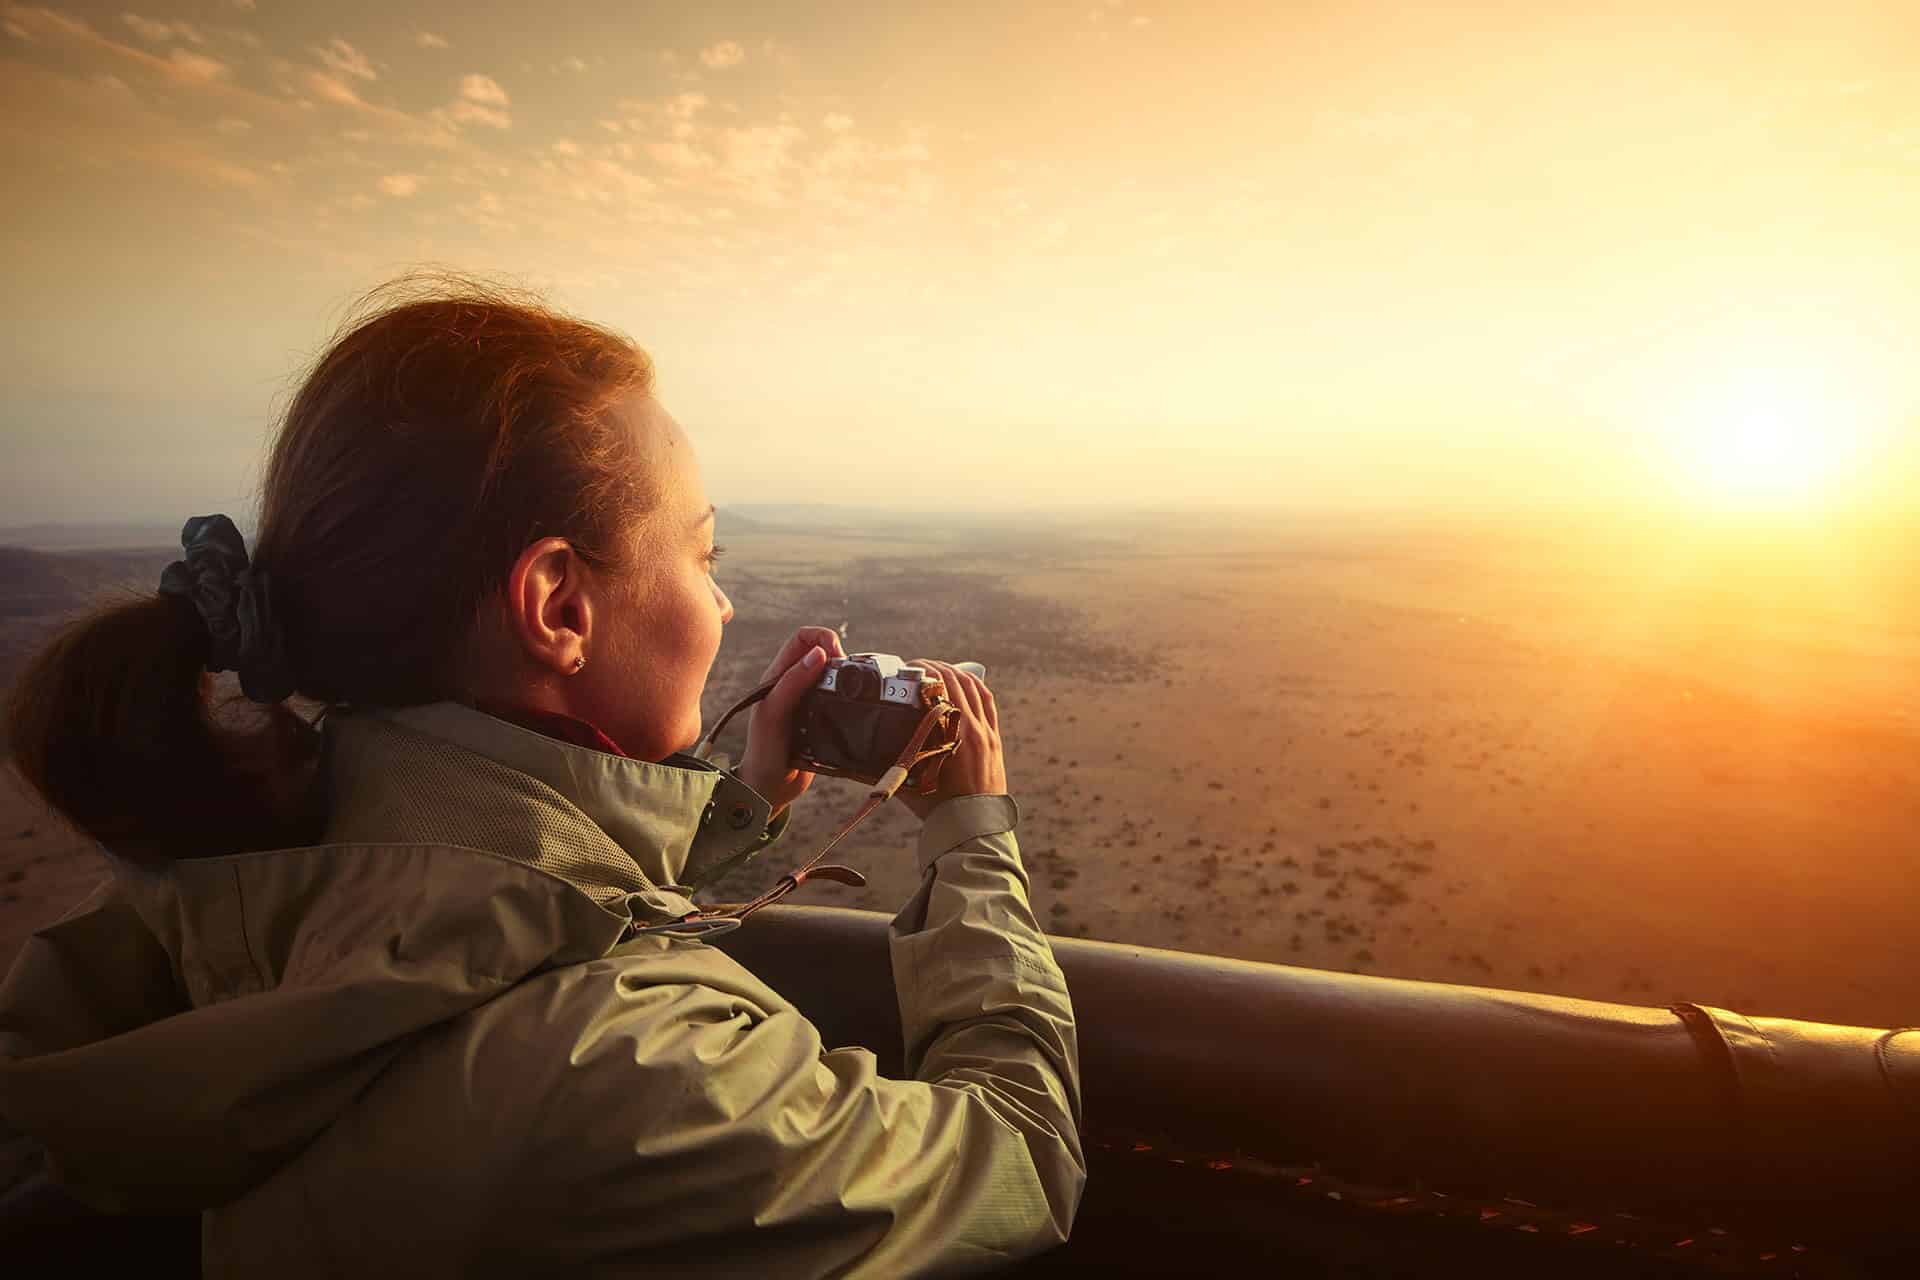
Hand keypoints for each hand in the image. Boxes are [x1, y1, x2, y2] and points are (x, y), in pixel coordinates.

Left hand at [735, 625, 845, 815]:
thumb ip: (792, 683)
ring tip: (854, 691)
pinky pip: (841, 698)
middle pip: (823, 652)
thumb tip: (819, 654)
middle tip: (850, 677)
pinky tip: (854, 707)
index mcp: (778, 677)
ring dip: (847, 677)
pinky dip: (851, 697)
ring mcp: (810, 701)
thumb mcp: (774, 714)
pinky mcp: (824, 718)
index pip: (802, 638)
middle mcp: (794, 684)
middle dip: (840, 656)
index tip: (837, 656)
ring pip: (835, 675)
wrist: (770, 789)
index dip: (822, 638)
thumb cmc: (764, 752)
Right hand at [899, 659, 1006, 820]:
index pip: (942, 686)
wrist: (973, 826)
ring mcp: (987, 732)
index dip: (926, 669)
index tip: (909, 666)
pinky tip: (964, 681)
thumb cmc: (939, 809)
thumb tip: (850, 764)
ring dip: (956, 672)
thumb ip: (883, 770)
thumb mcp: (908, 785)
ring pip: (975, 687)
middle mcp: (973, 729)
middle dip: (937, 667)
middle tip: (918, 666)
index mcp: (953, 735)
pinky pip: (988, 701)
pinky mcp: (995, 739)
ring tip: (938, 669)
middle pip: (958, 681)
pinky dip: (975, 686)